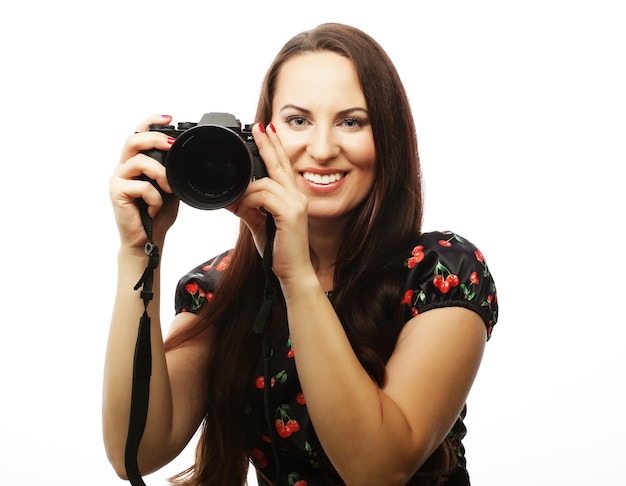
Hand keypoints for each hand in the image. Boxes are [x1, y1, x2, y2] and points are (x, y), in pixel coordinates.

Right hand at [109, 114, 179, 249]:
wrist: (147, 240)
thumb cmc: (156, 215)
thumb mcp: (170, 188)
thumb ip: (172, 172)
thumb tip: (185, 158)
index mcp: (136, 164)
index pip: (138, 134)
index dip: (151, 122)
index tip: (169, 117)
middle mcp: (124, 168)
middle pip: (133, 140)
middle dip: (155, 138)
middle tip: (172, 145)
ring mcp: (118, 180)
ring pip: (139, 161)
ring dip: (160, 174)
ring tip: (168, 189)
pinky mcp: (117, 193)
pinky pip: (141, 186)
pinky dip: (154, 197)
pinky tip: (154, 208)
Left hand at [228, 123, 312, 283]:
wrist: (293, 272)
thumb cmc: (279, 250)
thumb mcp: (259, 224)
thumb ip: (247, 208)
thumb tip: (230, 197)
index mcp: (292, 195)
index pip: (282, 165)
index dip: (274, 147)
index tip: (264, 131)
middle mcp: (297, 195)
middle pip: (280, 163)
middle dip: (268, 143)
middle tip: (258, 126)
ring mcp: (296, 203)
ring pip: (265, 182)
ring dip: (246, 191)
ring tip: (238, 204)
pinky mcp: (290, 213)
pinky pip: (264, 196)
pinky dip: (250, 201)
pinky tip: (245, 210)